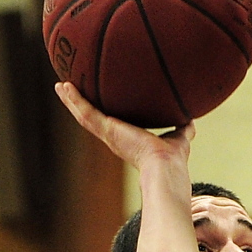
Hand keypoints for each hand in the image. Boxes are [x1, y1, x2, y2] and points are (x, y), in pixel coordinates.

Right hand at [54, 82, 193, 169]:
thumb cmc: (173, 159)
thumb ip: (183, 129)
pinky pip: (85, 112)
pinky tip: (63, 86)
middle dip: (82, 105)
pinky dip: (73, 100)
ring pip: (84, 115)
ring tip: (60, 85)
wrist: (165, 166)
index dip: (105, 115)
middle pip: (94, 118)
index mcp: (129, 139)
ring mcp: (108, 135)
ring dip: (71, 100)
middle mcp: (115, 137)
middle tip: (70, 91)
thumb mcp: (179, 138)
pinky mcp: (106, 130)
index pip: (114, 124)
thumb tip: (192, 120)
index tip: (98, 102)